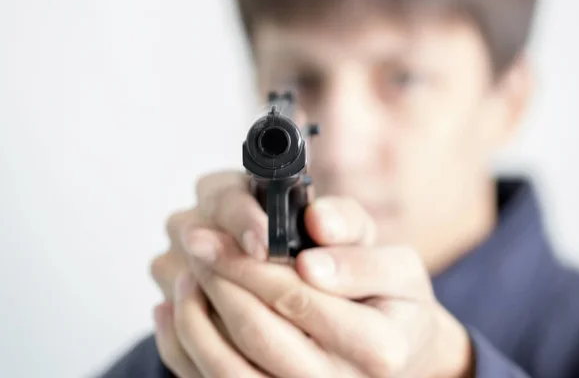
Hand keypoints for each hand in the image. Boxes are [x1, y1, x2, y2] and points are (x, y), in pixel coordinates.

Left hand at [150, 171, 473, 376]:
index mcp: (380, 345)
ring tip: (189, 270)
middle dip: (223, 279)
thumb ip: (356, 236)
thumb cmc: (390, 302)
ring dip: (195, 313)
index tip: (230, 234)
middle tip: (199, 238)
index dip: (259, 265)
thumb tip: (316, 223)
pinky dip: (184, 346)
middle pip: (258, 333)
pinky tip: (176, 308)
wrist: (388, 352)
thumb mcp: (394, 262)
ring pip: (226, 368)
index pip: (300, 299)